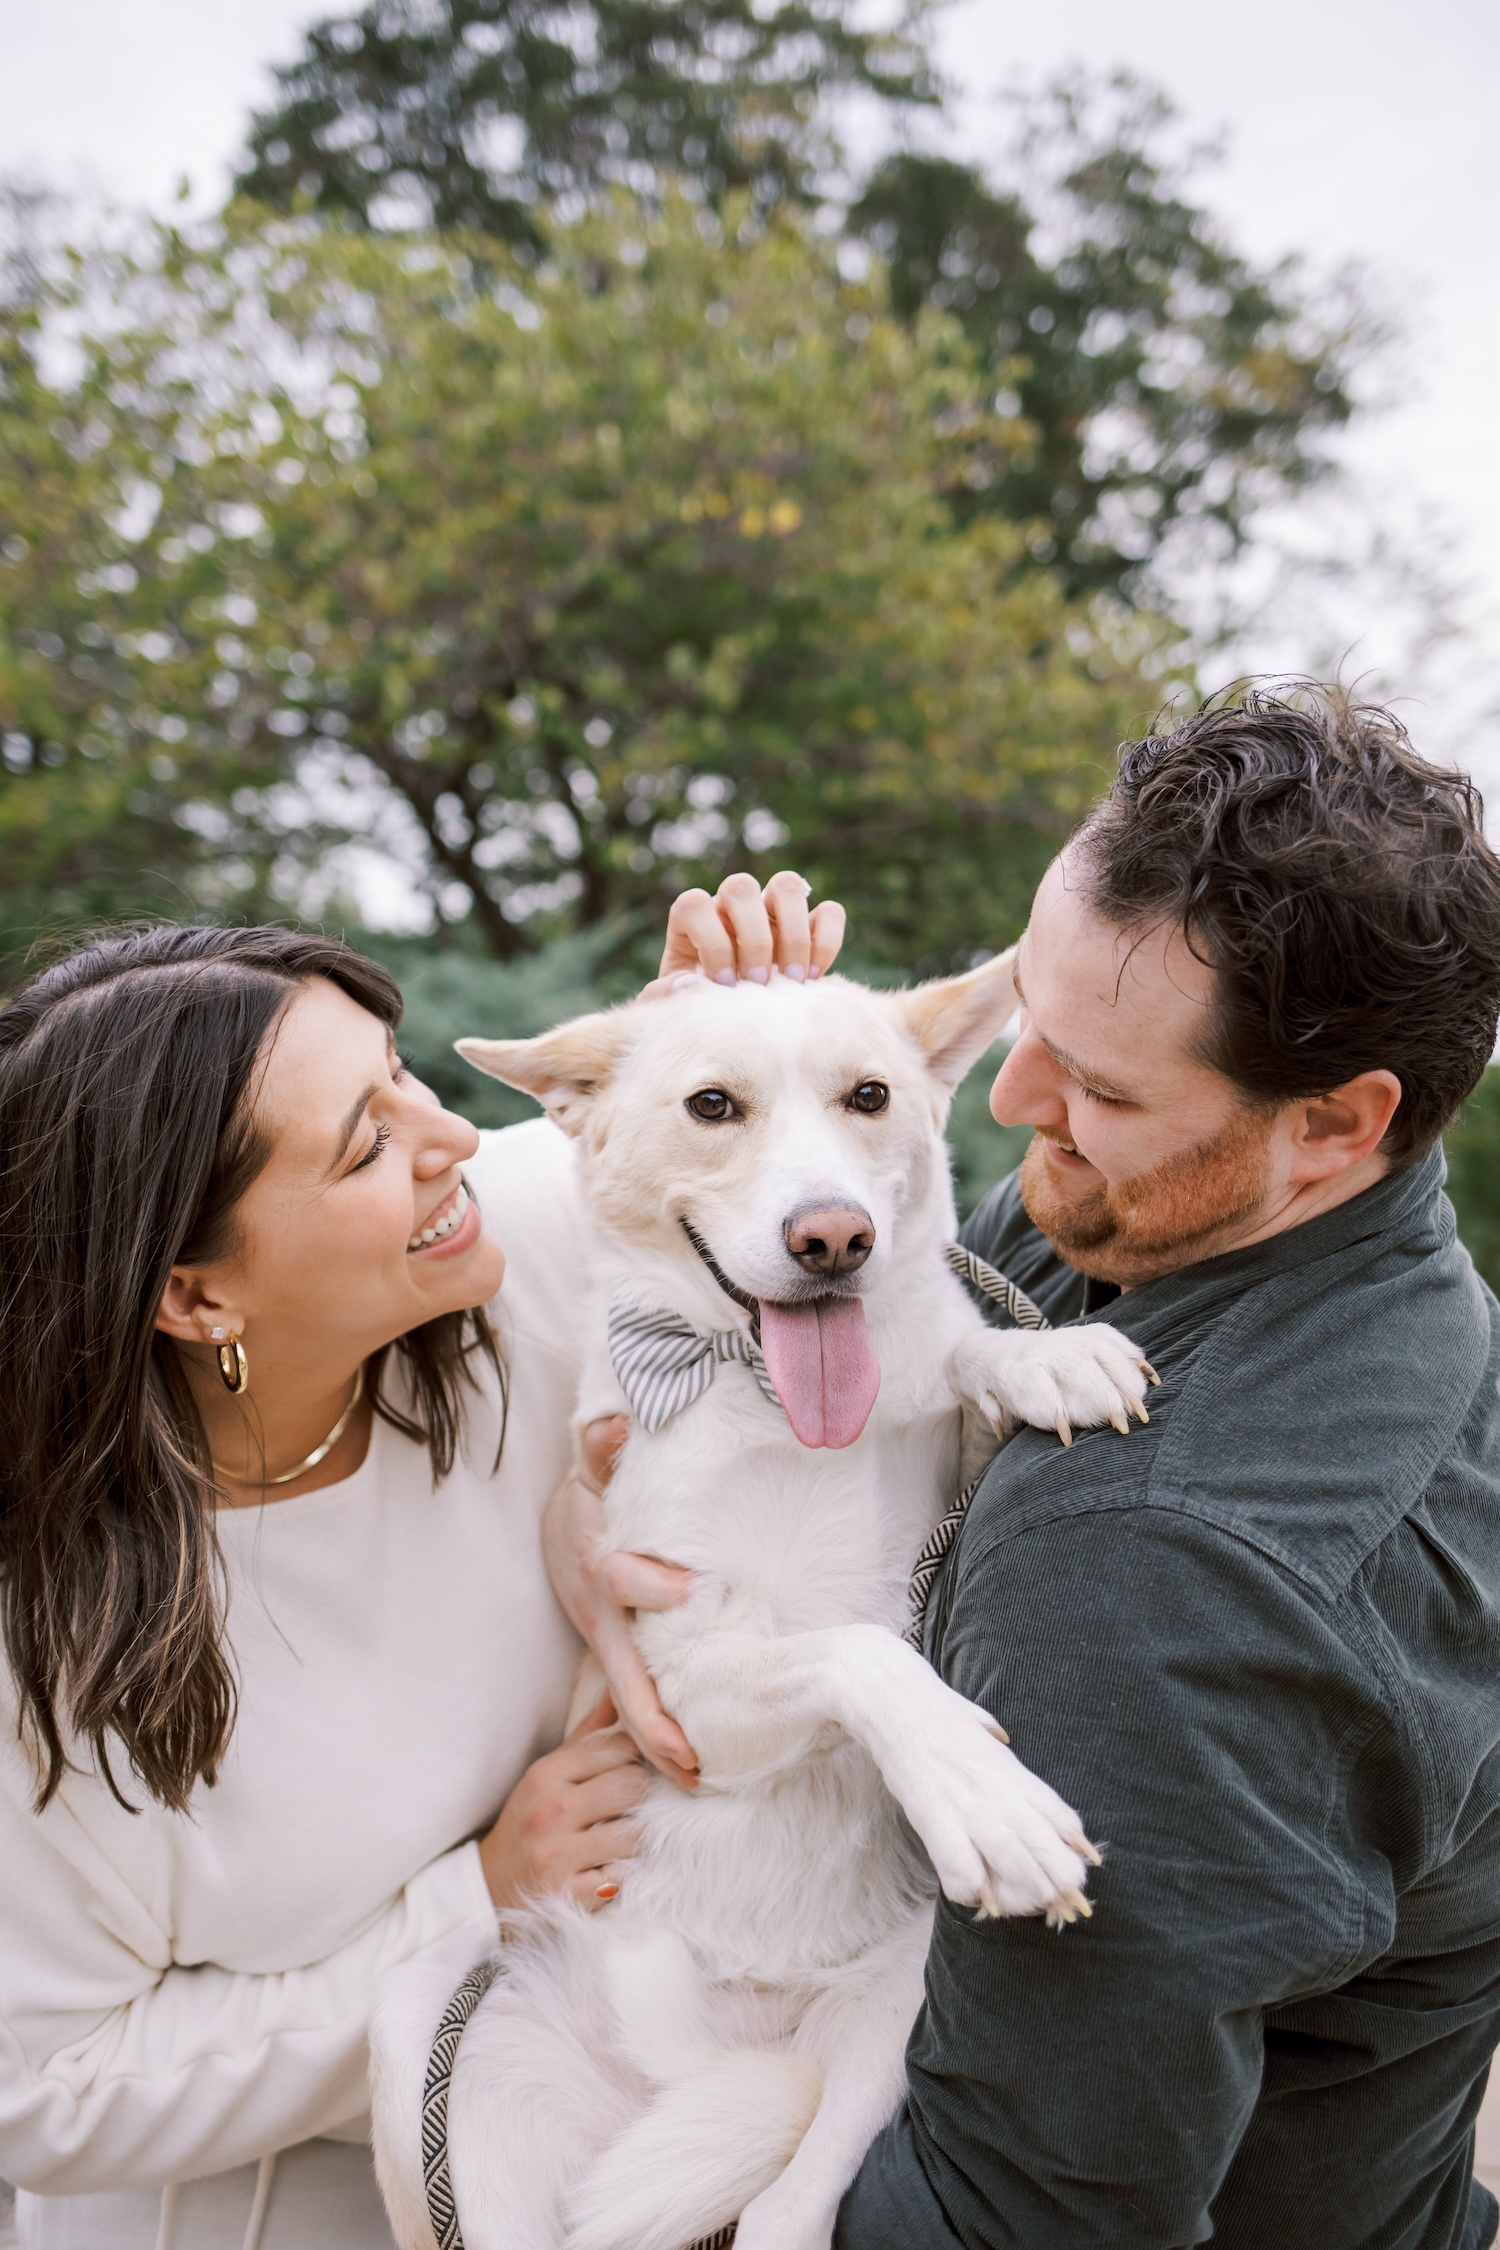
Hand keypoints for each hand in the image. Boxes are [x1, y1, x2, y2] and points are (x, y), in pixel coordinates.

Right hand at [478, 1692, 648, 1911]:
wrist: (489, 1885)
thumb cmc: (530, 1820)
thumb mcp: (548, 1773)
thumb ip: (587, 1736)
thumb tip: (617, 1692)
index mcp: (546, 1774)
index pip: (619, 1748)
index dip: (636, 1758)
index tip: (633, 1771)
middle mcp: (550, 1812)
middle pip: (632, 1787)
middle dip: (640, 1797)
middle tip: (630, 1807)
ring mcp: (557, 1856)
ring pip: (634, 1834)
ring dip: (635, 1838)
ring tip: (620, 1838)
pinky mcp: (566, 1895)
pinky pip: (621, 1879)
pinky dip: (621, 1876)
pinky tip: (607, 1870)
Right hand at [543, 1445, 698, 1789]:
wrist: (558, 1529)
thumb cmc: (585, 1498)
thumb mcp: (590, 1467)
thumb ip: (604, 1446)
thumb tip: (621, 1423)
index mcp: (600, 1567)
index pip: (626, 1579)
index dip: (656, 1584)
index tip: (692, 1589)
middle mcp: (602, 1615)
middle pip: (622, 1675)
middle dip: (651, 1719)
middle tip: (686, 1758)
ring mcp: (606, 1641)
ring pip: (626, 1700)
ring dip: (655, 1742)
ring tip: (692, 1779)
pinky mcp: (614, 1654)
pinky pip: (630, 1699)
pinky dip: (652, 1734)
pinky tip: (682, 1767)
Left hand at [642, 869, 846, 998]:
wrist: (730, 1016)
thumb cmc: (695, 1005)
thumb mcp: (671, 1005)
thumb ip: (666, 996)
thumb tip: (688, 985)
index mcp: (693, 916)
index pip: (694, 904)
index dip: (712, 943)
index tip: (724, 985)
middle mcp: (731, 904)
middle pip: (741, 886)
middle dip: (753, 940)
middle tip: (757, 983)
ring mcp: (772, 909)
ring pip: (787, 885)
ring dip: (793, 936)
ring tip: (792, 982)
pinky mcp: (808, 924)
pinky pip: (829, 912)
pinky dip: (826, 942)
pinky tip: (814, 978)